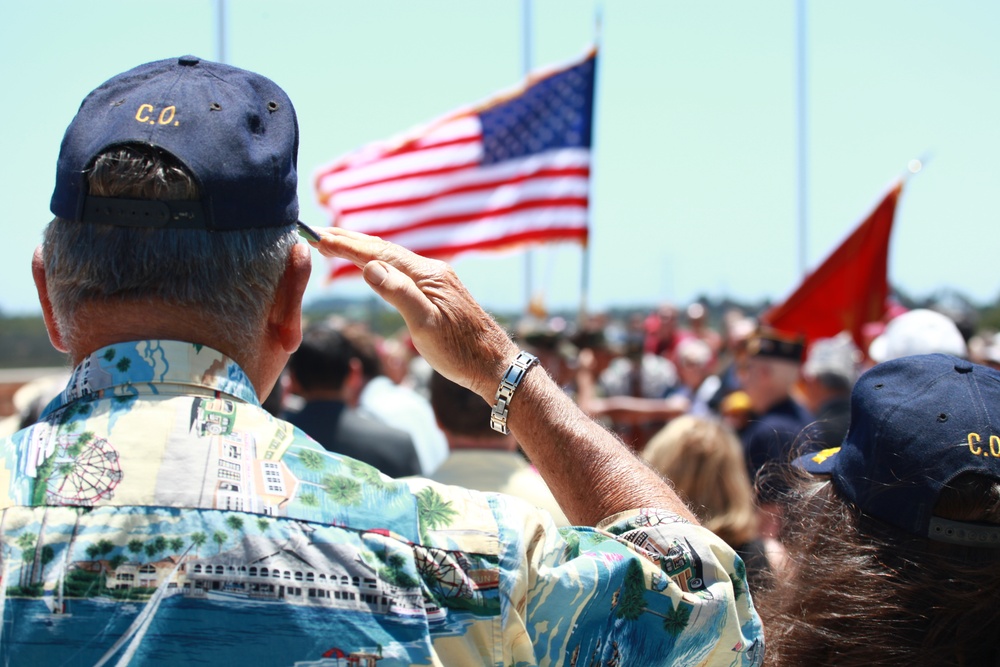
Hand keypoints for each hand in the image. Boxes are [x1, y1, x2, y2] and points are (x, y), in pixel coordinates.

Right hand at [309, 228, 517, 399]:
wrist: (494, 364)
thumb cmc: (461, 351)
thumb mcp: (425, 325)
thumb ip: (398, 294)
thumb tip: (369, 266)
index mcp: (427, 275)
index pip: (380, 254)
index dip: (348, 246)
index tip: (320, 237)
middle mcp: (433, 271)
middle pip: (385, 250)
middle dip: (351, 241)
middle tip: (319, 233)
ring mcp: (437, 281)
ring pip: (393, 258)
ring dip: (364, 250)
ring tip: (339, 245)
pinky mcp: (439, 292)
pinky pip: (402, 270)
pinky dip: (381, 263)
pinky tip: (376, 268)